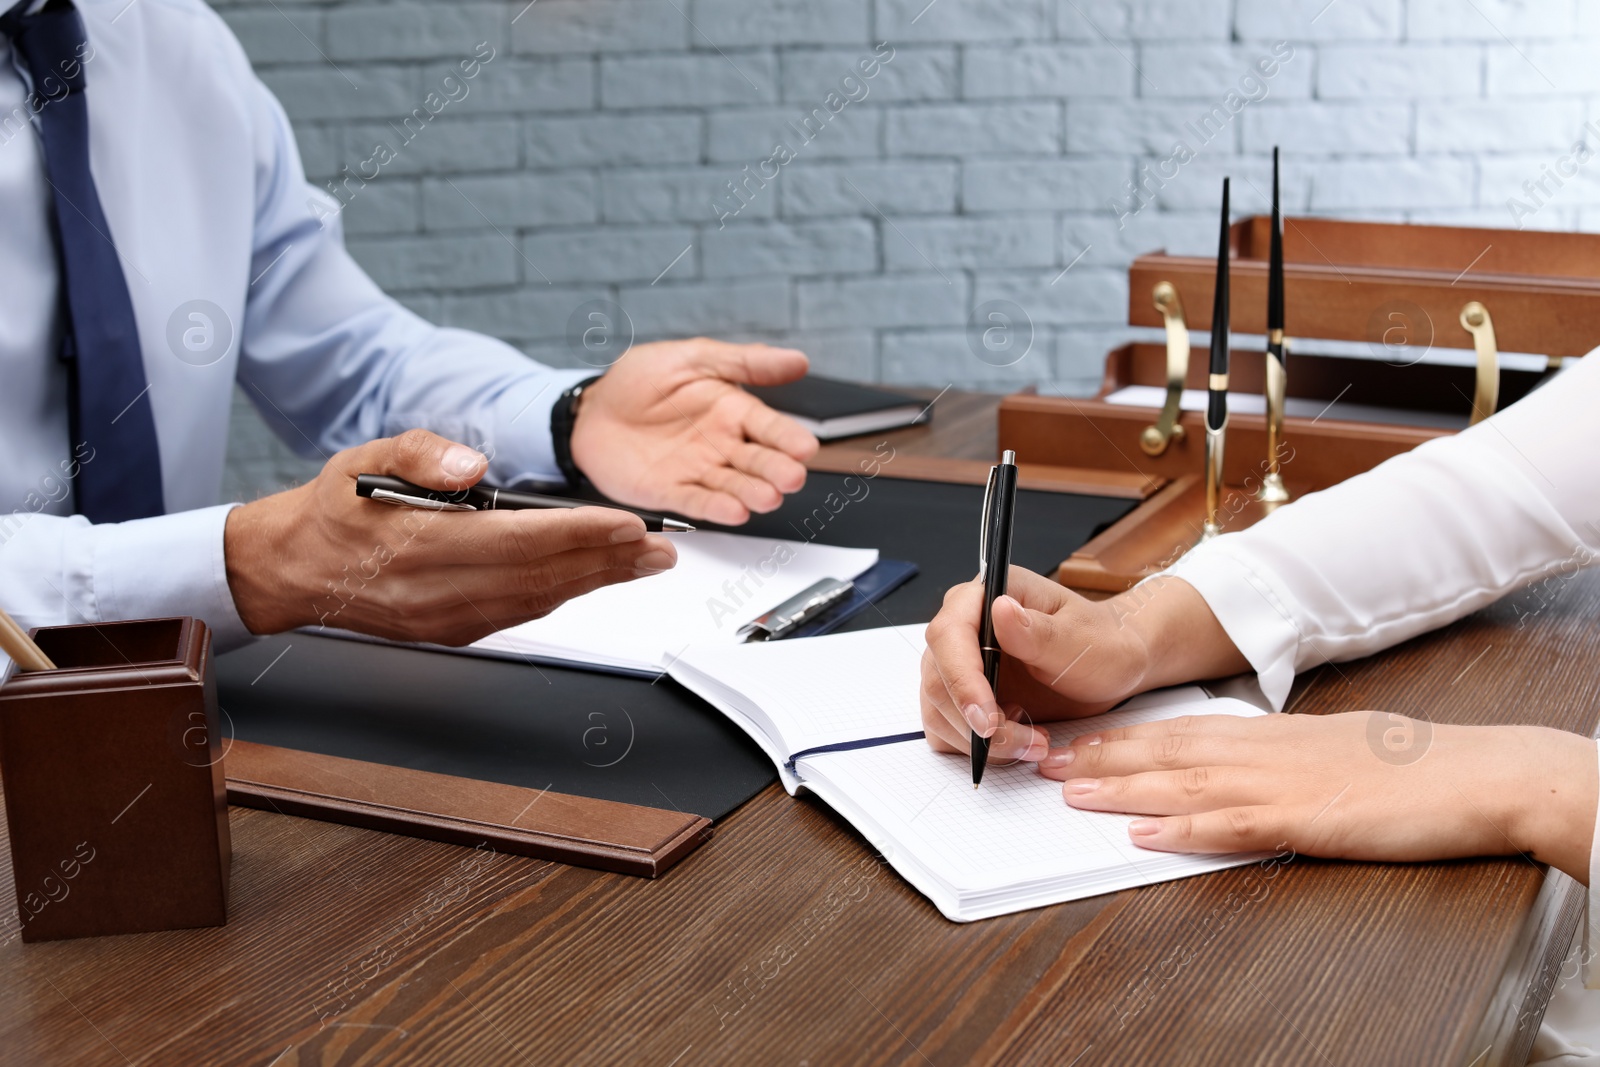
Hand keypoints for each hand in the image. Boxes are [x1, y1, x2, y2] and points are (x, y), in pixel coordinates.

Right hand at [224, 429, 676, 642]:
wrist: (295, 570)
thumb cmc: (336, 511)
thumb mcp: (362, 459)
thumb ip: (420, 453)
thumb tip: (474, 464)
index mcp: (417, 545)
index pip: (516, 542)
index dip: (579, 535)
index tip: (627, 524)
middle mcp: (435, 592)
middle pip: (540, 578)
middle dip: (607, 562)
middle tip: (660, 548)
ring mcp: (445, 619)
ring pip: (537, 602)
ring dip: (596, 583)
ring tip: (644, 563)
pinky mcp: (452, 632)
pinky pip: (521, 614)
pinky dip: (564, 595)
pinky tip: (594, 579)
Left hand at [570, 338, 818, 525]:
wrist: (589, 410)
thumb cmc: (639, 380)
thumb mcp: (692, 358)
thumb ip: (744, 362)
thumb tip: (797, 360)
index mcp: (732, 410)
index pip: (769, 427)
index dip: (788, 437)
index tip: (805, 447)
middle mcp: (722, 445)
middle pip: (757, 461)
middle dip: (776, 470)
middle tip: (791, 477)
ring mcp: (698, 471)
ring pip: (733, 486)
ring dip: (752, 493)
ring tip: (767, 497)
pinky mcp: (671, 492)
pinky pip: (696, 501)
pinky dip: (715, 508)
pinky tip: (735, 512)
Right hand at [920, 568, 1247, 763]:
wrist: (1110, 667)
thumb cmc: (1100, 643)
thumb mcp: (1080, 639)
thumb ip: (1038, 631)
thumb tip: (1000, 610)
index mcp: (984, 597)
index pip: (948, 635)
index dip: (962, 681)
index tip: (988, 719)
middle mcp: (963, 629)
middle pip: (939, 681)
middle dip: (978, 723)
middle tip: (1027, 741)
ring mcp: (957, 665)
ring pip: (939, 712)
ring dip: (982, 742)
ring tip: (1034, 742)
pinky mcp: (961, 698)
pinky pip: (946, 731)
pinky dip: (977, 749)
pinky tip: (1018, 741)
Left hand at [1045, 712, 1598, 883]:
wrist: (1473, 772)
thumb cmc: (1403, 764)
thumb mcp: (1325, 748)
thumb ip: (1273, 755)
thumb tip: (1231, 766)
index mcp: (1266, 733)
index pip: (1176, 730)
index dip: (1120, 736)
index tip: (1074, 739)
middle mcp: (1262, 751)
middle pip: (1164, 750)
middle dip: (1100, 755)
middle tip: (1046, 758)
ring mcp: (1280, 783)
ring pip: (1183, 784)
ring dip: (1122, 789)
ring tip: (1070, 790)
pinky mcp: (1306, 819)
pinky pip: (1232, 827)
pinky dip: (1184, 831)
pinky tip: (1146, 837)